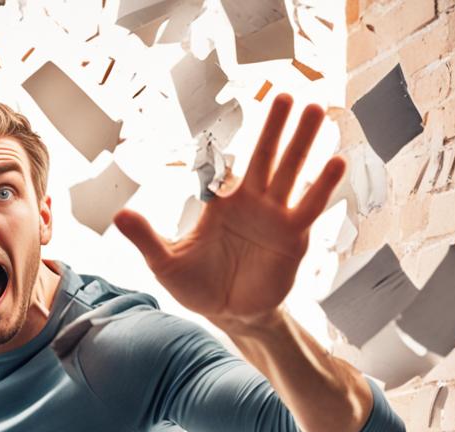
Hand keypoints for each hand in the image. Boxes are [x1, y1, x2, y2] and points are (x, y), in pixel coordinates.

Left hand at [112, 95, 345, 330]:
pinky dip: (322, 185)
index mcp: (222, 203)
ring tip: (316, 110)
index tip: (232, 116)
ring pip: (291, 172)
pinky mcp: (294, 237)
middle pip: (265, 156)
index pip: (226, 164)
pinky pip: (309, 206)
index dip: (226, 145)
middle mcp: (252, 203)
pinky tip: (335, 161)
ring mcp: (276, 217)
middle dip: (275, 125)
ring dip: (303, 142)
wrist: (230, 315)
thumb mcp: (167, 263)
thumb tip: (119, 215)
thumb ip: (146, 238)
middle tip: (285, 92)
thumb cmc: (199, 287)